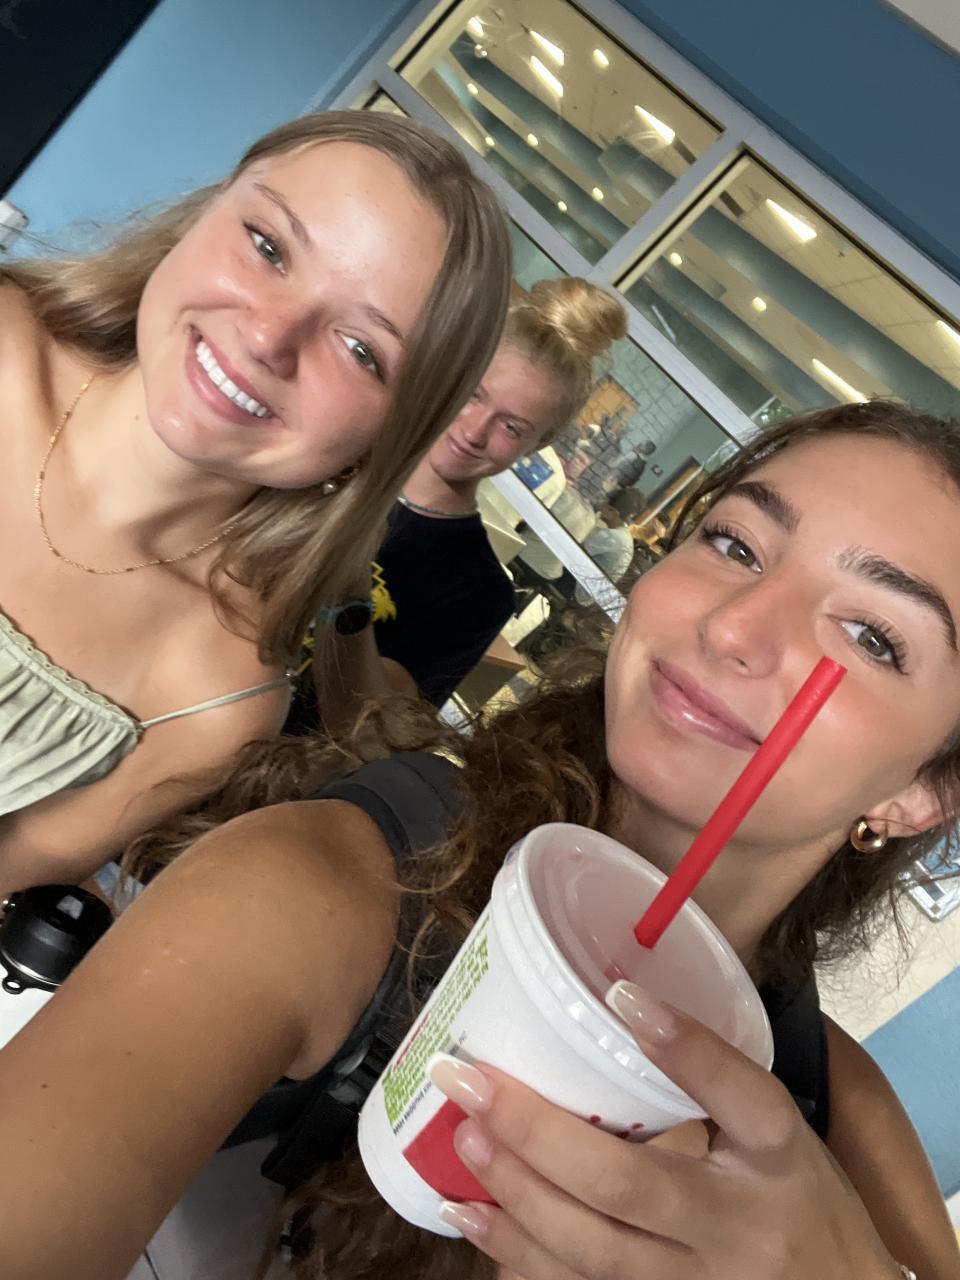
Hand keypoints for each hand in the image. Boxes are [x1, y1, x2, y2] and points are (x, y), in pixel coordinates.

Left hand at [429, 982, 901, 1279]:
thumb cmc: (799, 1198)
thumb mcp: (778, 1129)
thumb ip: (711, 1077)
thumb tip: (616, 1002)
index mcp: (774, 1154)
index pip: (739, 1093)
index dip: (682, 1045)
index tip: (621, 995)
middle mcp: (733, 1225)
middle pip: (627, 1186)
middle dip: (538, 1133)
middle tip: (472, 1083)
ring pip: (591, 1250)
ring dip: (516, 1195)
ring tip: (464, 1140)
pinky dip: (519, 1253)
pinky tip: (471, 1215)